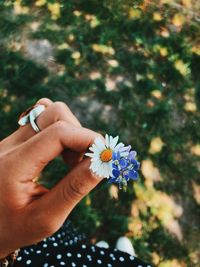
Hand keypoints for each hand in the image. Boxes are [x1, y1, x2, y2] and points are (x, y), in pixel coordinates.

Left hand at [0, 98, 100, 257]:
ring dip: (71, 131)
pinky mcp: (16, 141)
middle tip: (83, 163)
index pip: (58, 133)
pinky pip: (43, 122)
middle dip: (80, 134)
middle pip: (54, 113)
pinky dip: (62, 132)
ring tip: (72, 160)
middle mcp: (9, 145)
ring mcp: (11, 140)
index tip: (107, 155)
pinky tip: (62, 153)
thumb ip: (74, 189)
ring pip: (49, 112)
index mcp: (13, 165)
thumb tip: (103, 162)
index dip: (88, 139)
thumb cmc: (13, 229)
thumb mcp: (45, 219)